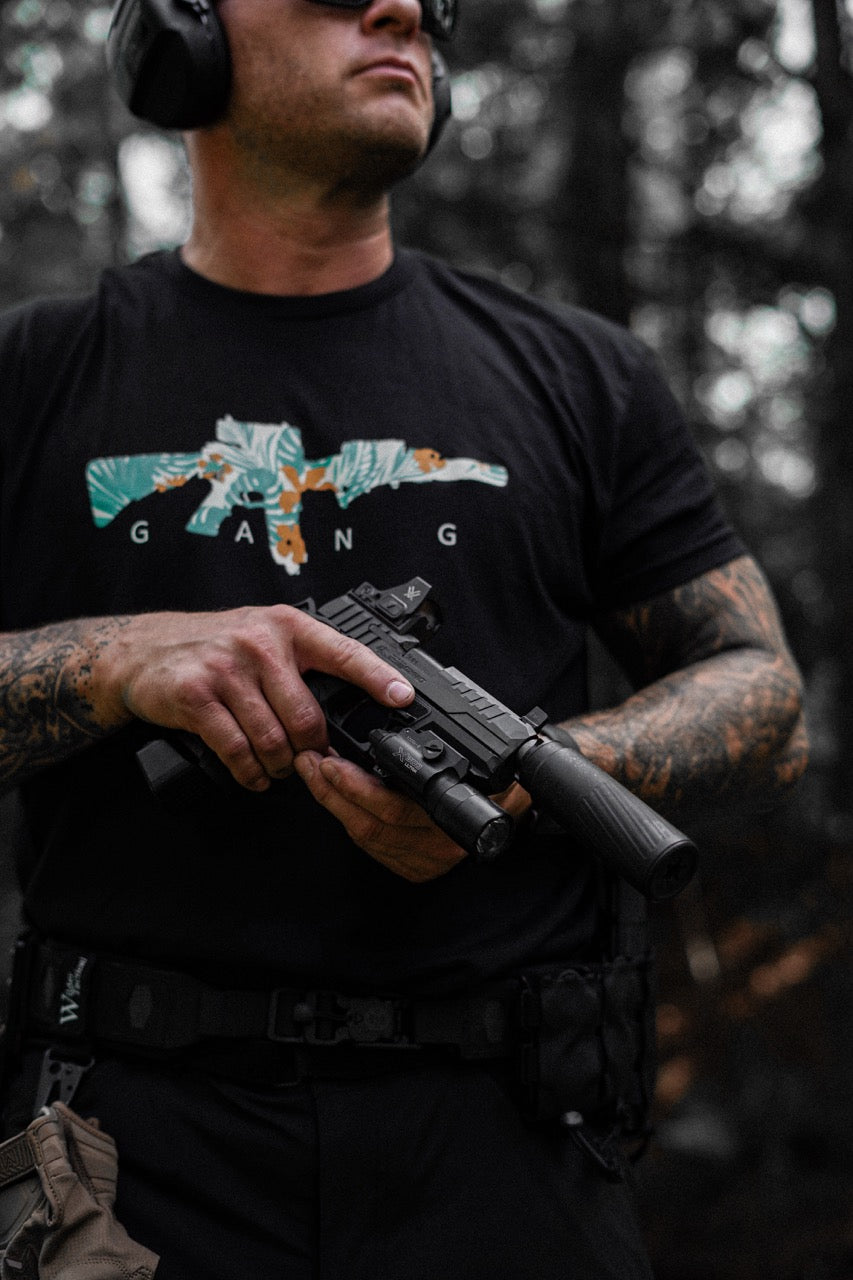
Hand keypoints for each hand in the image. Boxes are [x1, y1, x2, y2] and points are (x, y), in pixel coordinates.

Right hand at [98, 606, 412, 791]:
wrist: (142, 651)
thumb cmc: (214, 647)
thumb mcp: (264, 637)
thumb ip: (302, 662)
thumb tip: (354, 701)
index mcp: (287, 626)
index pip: (344, 651)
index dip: (378, 677)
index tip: (402, 699)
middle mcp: (260, 643)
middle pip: (308, 717)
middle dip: (313, 749)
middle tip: (309, 759)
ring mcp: (227, 668)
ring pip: (274, 739)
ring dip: (281, 766)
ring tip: (279, 768)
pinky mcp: (197, 696)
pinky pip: (238, 750)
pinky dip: (251, 772)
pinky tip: (254, 774)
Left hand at [294, 750, 530, 881]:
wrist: (522, 805)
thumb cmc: (504, 774)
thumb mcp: (485, 755)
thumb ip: (452, 746)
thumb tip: (406, 718)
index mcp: (453, 823)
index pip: (391, 810)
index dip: (354, 788)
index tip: (329, 762)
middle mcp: (438, 847)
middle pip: (369, 825)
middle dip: (331, 791)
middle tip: (309, 759)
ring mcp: (425, 862)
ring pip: (365, 837)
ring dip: (333, 802)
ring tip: (314, 769)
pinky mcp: (414, 868)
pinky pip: (372, 846)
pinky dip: (348, 818)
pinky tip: (334, 794)